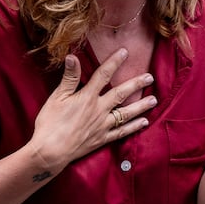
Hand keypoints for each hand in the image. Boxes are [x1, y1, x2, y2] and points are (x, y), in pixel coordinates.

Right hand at [29, 50, 154, 168]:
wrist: (50, 151)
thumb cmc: (50, 123)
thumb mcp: (57, 97)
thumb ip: (69, 77)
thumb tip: (72, 56)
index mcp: (87, 97)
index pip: (103, 75)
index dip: (114, 62)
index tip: (125, 52)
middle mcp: (99, 110)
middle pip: (121, 93)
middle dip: (136, 84)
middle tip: (150, 77)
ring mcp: (102, 125)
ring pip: (126, 113)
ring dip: (141, 106)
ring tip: (154, 100)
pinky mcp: (102, 139)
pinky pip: (121, 132)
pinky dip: (134, 127)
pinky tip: (144, 122)